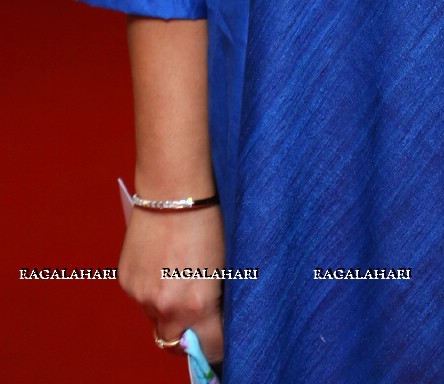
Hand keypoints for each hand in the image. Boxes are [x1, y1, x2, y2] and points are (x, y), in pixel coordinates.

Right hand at [117, 205, 225, 364]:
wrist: (173, 188)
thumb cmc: (208, 219)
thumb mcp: (224, 265)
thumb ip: (217, 300)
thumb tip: (217, 320)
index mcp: (197, 304)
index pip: (208, 349)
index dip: (218, 345)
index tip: (222, 337)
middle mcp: (166, 306)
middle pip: (176, 344)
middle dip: (189, 335)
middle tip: (201, 316)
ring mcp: (141, 295)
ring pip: (157, 320)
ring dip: (169, 310)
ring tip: (181, 276)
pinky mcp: (126, 281)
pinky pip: (141, 299)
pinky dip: (152, 290)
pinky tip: (164, 264)